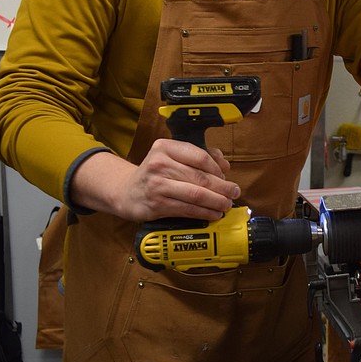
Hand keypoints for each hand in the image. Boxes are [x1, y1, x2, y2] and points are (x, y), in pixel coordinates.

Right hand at [71, 139, 239, 221]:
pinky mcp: (157, 205)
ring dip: (216, 201)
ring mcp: (157, 185)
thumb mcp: (172, 157)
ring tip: (226, 204)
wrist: (126, 192)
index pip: (200, 156)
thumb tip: (225, 165)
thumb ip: (199, 156)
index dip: (218, 168)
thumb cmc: (155, 173)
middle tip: (234, 192)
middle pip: (201, 177)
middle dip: (222, 187)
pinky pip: (188, 209)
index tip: (226, 176)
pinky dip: (205, 212)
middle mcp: (159, 164)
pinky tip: (214, 214)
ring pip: (196, 194)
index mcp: (165, 147)